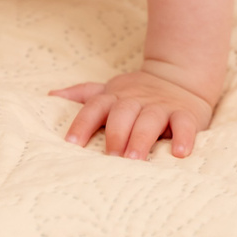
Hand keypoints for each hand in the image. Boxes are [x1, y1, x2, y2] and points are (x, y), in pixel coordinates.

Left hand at [52, 66, 213, 159]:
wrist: (179, 77)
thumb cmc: (137, 93)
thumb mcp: (110, 90)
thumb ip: (84, 94)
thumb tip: (51, 95)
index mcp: (115, 97)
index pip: (94, 107)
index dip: (82, 124)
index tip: (71, 144)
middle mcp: (136, 101)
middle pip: (122, 114)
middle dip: (115, 134)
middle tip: (110, 157)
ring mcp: (160, 106)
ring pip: (149, 120)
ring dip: (141, 139)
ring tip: (135, 159)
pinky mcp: (184, 114)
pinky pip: (185, 124)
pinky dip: (184, 138)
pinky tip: (180, 153)